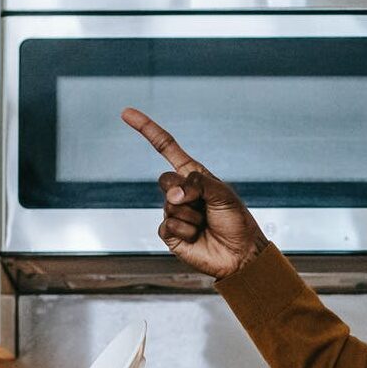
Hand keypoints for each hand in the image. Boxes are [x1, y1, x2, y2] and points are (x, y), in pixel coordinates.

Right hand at [121, 108, 268, 279]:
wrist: (240, 254)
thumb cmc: (235, 221)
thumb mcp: (222, 193)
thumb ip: (197, 185)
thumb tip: (172, 196)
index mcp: (193, 176)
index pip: (165, 148)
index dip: (146, 129)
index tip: (126, 113)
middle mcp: (181, 192)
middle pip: (164, 181)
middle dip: (183, 192)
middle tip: (202, 206)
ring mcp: (173, 213)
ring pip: (169, 207)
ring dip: (191, 217)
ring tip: (206, 224)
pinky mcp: (169, 234)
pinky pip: (168, 226)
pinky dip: (186, 231)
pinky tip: (197, 237)